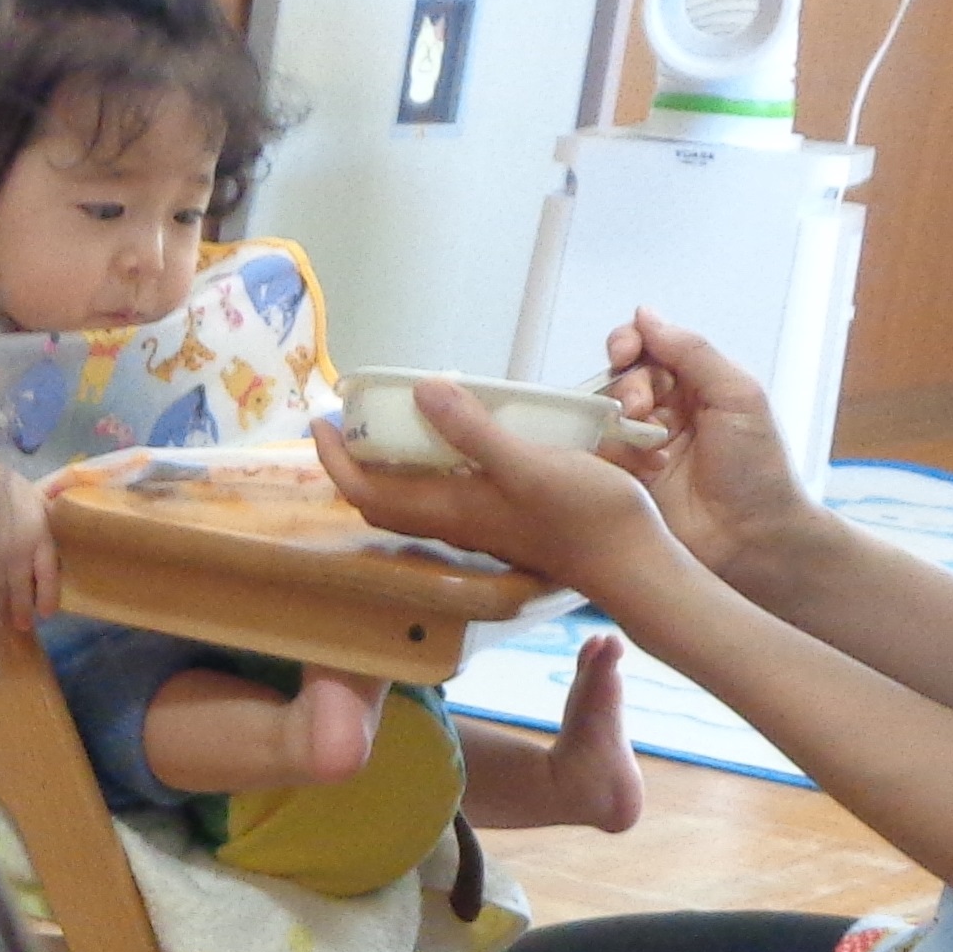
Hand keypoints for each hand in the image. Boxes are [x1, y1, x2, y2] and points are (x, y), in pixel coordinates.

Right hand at [0, 448, 57, 632]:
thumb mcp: (35, 496)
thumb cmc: (2, 485)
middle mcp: (16, 554)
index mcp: (38, 537)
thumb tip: (67, 521)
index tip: (46, 614)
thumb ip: (49, 517)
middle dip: (21, 612)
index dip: (48, 598)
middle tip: (22, 624)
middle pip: (21, 592)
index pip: (48, 577)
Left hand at [313, 387, 682, 611]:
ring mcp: (481, 522)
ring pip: (418, 497)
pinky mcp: (507, 517)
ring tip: (395, 421)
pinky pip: (451, 492)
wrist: (632, 561)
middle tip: (351, 419)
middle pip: (385, 497)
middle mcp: (456, 522)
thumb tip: (422, 391)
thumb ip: (473, 431)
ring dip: (394, 464)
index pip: (369, 492)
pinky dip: (436, 464)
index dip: (336, 461)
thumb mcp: (526, 463)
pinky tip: (458, 438)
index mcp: (448, 510)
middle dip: (356, 462)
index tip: (320, 422)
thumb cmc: (583, 515)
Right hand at [602, 309, 818, 595]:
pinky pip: (596, 455)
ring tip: (650, 444)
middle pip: (620, 379)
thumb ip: (692, 350)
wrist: (751, 538)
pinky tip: (647, 470)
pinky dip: (616, 455)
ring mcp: (639, 448)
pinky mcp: (621, 481)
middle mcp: (663, 413)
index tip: (625, 351)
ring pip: (602, 415)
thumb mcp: (737, 394)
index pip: (647, 348)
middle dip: (629, 386)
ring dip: (621, 422)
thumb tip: (646, 314)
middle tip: (643, 407)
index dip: (629, 343)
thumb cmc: (758, 470)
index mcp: (694, 386)